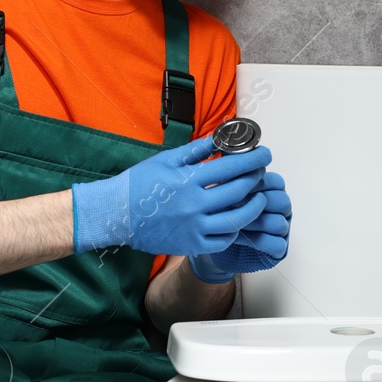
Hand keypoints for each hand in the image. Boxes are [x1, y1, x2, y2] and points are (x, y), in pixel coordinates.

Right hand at [72, 136, 271, 258]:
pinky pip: (223, 240)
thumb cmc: (139, 184)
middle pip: (239, 192)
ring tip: (258, 198)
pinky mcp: (191, 245)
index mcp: (188, 180)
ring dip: (253, 207)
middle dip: (256, 179)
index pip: (231, 167)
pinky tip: (237, 221)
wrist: (117, 214)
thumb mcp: (166, 160)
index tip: (264, 154)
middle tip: (261, 172)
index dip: (253, 160)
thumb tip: (221, 136)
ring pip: (237, 220)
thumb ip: (197, 149)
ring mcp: (194, 228)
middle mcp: (194, 205)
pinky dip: (235, 230)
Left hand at [188, 171, 290, 282]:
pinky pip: (277, 244)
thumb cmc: (217, 212)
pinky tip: (239, 237)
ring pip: (279, 223)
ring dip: (255, 223)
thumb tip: (222, 170)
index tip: (234, 186)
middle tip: (232, 206)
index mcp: (271, 188)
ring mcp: (281, 227)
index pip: (276, 181)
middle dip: (255, 205)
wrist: (212, 241)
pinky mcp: (278, 248)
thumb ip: (227, 178)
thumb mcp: (220, 191)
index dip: (257, 184)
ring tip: (233, 222)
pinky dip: (258, 241)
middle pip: (282, 201)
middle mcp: (280, 207)